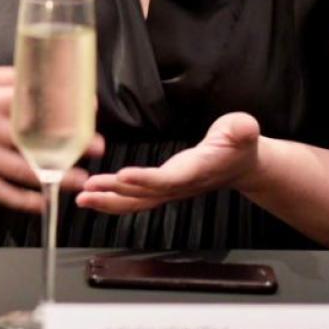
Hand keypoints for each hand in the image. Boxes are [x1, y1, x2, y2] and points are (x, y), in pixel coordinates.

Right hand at [0, 67, 104, 213]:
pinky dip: (23, 200)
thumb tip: (41, 75)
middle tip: (96, 147)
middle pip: (34, 138)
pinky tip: (43, 202)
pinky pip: (0, 192)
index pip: (33, 102)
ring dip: (54, 177)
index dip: (64, 105)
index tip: (89, 110)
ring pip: (21, 170)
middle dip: (68, 144)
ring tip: (80, 180)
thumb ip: (5, 77)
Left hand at [75, 112, 261, 214]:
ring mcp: (169, 190)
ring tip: (83, 198)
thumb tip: (245, 127)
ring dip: (108, 201)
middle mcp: (179, 186)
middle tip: (89, 190)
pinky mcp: (161, 189)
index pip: (168, 179)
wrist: (242, 165)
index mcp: (196, 172)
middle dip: (115, 194)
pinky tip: (92, 196)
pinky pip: (134, 198)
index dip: (146, 180)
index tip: (123, 176)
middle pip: (144, 195)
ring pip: (135, 201)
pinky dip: (112, 199)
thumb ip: (242, 129)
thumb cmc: (239, 145)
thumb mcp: (243, 130)